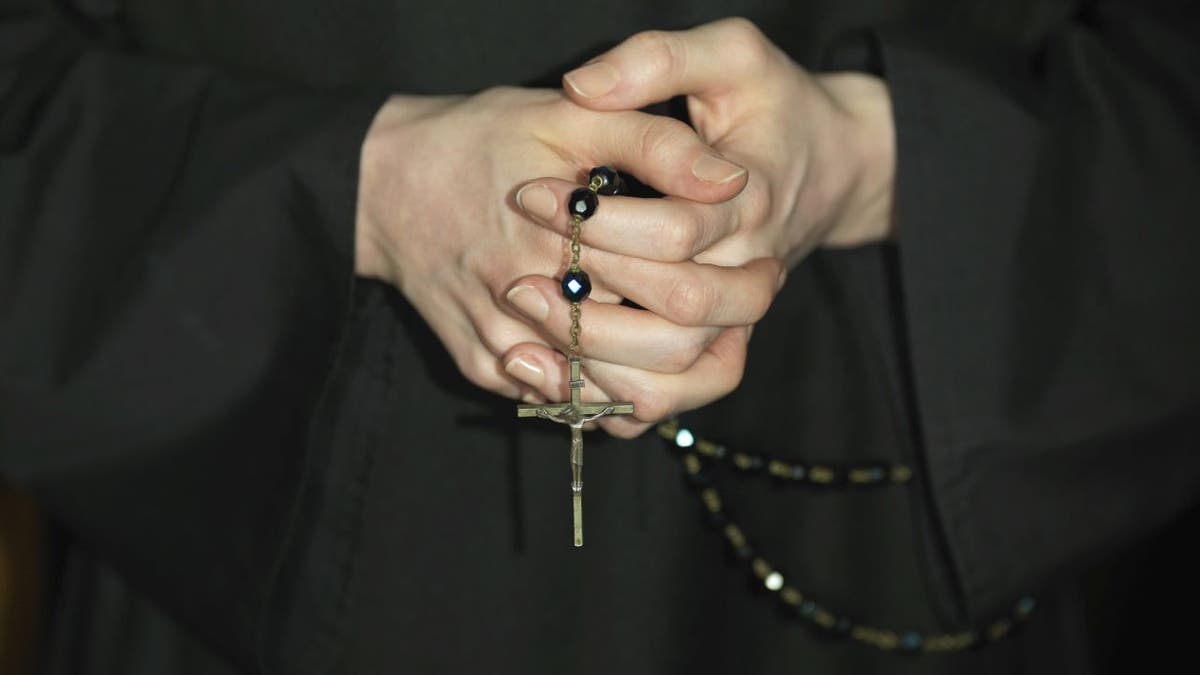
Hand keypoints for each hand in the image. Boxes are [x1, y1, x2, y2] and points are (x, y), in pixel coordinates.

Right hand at [353, 87, 757, 401]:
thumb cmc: (480, 140)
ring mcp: (505, 345)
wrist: (383, 184)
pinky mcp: (484, 367)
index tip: (767, 272)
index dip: (740, 291)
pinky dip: (609, 395)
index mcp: (568, 239)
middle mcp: (534, 303)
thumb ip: (654, 143)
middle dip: (715, 340)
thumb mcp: (569, 118)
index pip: (684, 294)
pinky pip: (563, 407)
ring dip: (668, 377)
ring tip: (704, 341)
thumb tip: (729, 180)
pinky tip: (637, 361)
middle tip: (743, 312)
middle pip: (657, 357)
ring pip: (613, 397)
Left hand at [499, 18, 895, 436]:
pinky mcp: (716, 350)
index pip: (678, 231)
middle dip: (594, 298)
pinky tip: (550, 373)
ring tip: (530, 329)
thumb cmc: (771, 105)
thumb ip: (659, 60)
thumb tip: (581, 86)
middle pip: (681, 316)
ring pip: (676, 376)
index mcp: (752, 205)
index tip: (531, 195)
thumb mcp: (731, 54)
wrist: (830, 166)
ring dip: (596, 361)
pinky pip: (667, 400)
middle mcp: (750, 273)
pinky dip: (608, 400)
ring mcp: (736, 321)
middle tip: (521, 280)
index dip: (599, 221)